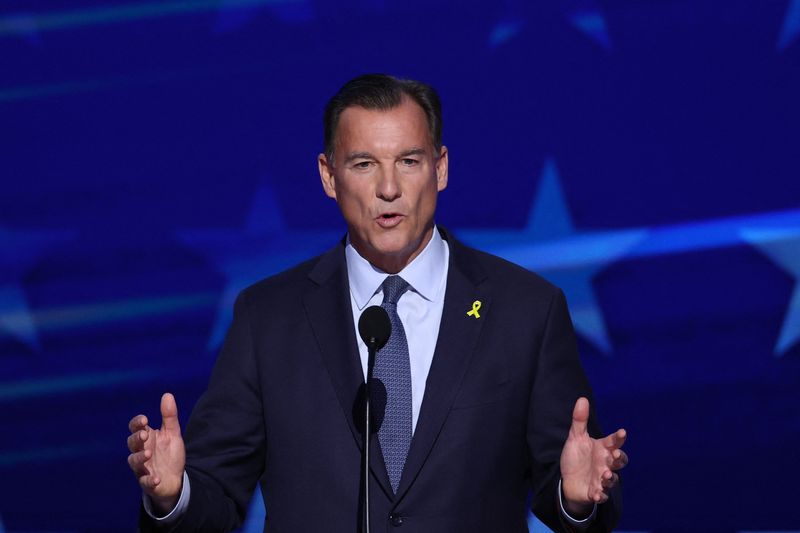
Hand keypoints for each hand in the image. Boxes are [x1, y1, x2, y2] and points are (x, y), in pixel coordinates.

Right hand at [127, 392, 185, 514]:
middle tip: (145, 435)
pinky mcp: (147, 482)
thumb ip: (169, 416)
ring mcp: (143, 467)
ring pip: (134, 462)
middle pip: (132, 444)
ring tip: (148, 453)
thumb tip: (167, 394)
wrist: (174, 478)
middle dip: (137, 439)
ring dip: (140, 457)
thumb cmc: (169, 454)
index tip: (145, 420)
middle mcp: (141, 451)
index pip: (136, 428)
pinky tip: (156, 478)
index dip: (137, 423)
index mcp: (147, 438)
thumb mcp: (172, 433)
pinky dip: (149, 480)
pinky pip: (145, 482)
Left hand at [559, 397, 627, 514]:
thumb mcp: (576, 438)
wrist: (569, 481)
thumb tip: (582, 399)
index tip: (622, 432)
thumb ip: (580, 420)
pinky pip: (601, 495)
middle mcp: (605, 463)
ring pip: (612, 478)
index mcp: (602, 449)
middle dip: (620, 458)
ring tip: (604, 474)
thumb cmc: (576, 458)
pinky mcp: (595, 492)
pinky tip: (596, 494)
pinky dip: (600, 495)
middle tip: (615, 454)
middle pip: (619, 461)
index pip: (613, 442)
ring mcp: (601, 478)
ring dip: (609, 477)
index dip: (618, 438)